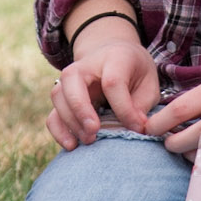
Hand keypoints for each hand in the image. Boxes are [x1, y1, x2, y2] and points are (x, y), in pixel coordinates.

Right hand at [47, 32, 159, 148]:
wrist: (114, 55)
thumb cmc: (134, 72)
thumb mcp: (148, 82)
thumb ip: (142, 104)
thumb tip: (135, 128)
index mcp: (114, 57)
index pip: (112, 82)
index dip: (124, 109)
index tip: (138, 127)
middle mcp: (86, 65)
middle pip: (72, 79)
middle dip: (81, 108)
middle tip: (94, 130)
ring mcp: (70, 80)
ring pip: (58, 96)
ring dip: (70, 121)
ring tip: (89, 140)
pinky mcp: (63, 98)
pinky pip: (52, 114)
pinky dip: (58, 130)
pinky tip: (72, 145)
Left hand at [142, 74, 200, 155]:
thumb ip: (197, 97)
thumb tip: (167, 116)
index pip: (179, 111)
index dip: (159, 122)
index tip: (150, 128)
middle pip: (185, 137)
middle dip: (171, 142)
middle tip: (167, 141)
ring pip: (199, 153)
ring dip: (186, 152)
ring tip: (187, 144)